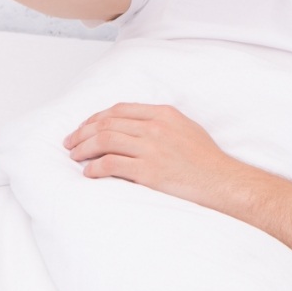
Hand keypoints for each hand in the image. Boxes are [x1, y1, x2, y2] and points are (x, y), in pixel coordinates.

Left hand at [63, 103, 234, 204]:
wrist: (220, 180)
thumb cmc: (206, 158)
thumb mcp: (186, 127)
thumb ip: (161, 122)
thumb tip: (134, 125)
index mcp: (163, 113)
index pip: (119, 109)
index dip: (96, 117)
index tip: (84, 127)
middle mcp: (155, 127)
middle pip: (107, 123)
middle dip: (83, 132)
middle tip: (71, 143)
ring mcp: (151, 148)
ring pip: (105, 140)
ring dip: (84, 149)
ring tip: (75, 157)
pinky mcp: (149, 171)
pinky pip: (111, 164)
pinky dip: (95, 168)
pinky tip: (89, 173)